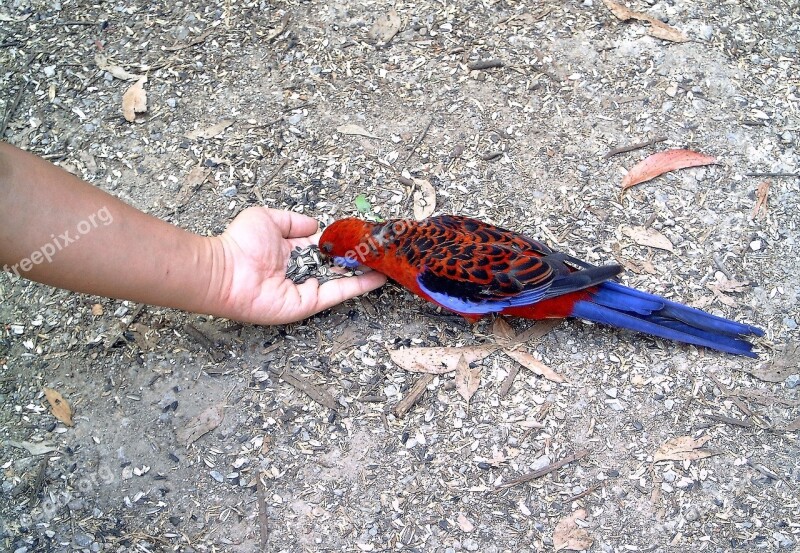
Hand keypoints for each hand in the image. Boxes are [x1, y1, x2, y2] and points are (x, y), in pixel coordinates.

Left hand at [210, 207, 386, 323]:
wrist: (226, 272)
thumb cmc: (240, 244)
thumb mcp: (267, 218)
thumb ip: (293, 221)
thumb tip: (316, 225)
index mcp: (291, 251)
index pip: (323, 245)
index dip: (342, 240)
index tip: (362, 234)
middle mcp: (300, 270)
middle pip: (336, 263)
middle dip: (358, 256)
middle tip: (382, 249)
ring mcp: (306, 288)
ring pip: (341, 278)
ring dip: (364, 271)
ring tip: (388, 261)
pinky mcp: (309, 303)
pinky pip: (337, 293)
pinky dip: (358, 286)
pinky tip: (378, 278)